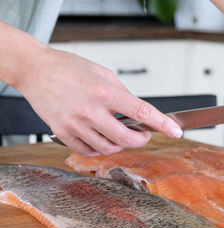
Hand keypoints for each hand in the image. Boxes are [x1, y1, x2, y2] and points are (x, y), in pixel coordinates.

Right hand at [15, 47, 182, 156]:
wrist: (35, 71)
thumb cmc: (69, 68)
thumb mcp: (103, 74)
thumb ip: (122, 94)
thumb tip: (137, 113)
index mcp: (105, 92)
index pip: (141, 112)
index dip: (162, 123)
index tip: (176, 131)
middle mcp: (91, 110)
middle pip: (126, 138)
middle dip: (141, 139)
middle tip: (143, 134)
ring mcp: (75, 124)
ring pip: (108, 148)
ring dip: (120, 145)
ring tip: (120, 133)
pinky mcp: (63, 133)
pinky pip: (87, 151)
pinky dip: (100, 149)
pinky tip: (101, 139)